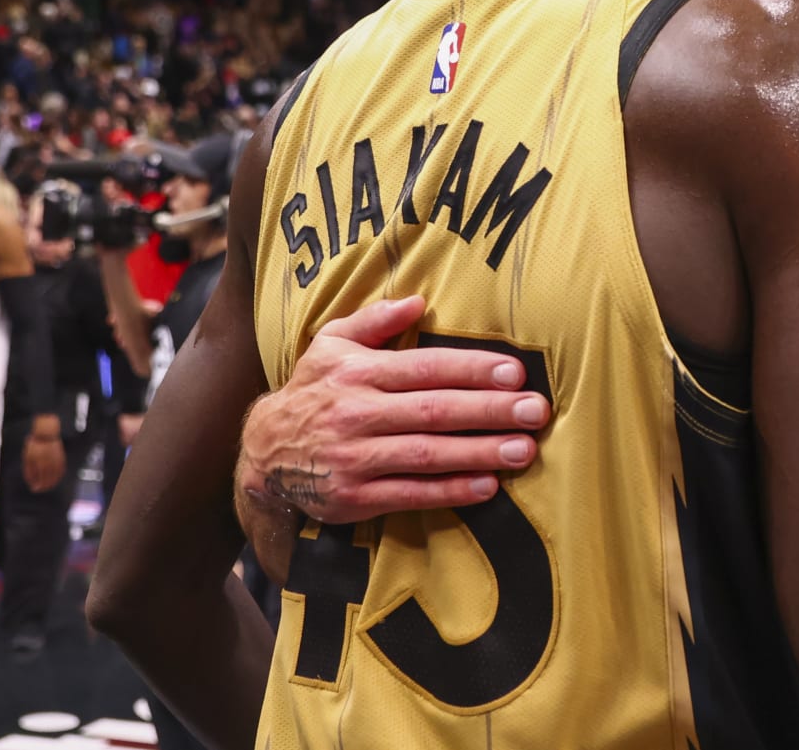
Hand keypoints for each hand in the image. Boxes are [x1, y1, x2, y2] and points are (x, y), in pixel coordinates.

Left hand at [24, 433, 65, 491]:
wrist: (47, 433)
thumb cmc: (35, 445)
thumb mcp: (28, 457)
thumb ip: (29, 470)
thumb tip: (31, 481)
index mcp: (40, 462)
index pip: (40, 478)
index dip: (37, 485)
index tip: (34, 489)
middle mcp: (49, 462)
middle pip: (48, 479)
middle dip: (44, 486)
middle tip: (41, 490)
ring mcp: (57, 460)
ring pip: (56, 476)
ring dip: (52, 483)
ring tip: (48, 487)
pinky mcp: (61, 458)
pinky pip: (61, 470)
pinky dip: (59, 476)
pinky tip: (56, 478)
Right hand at [237, 295, 552, 525]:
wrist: (262, 454)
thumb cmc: (313, 392)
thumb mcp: (330, 345)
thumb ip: (374, 320)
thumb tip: (419, 301)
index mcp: (358, 372)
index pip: (425, 368)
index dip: (471, 369)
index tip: (515, 372)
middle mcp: (357, 413)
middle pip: (434, 411)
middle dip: (489, 411)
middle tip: (535, 411)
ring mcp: (356, 458)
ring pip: (427, 454)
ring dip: (479, 453)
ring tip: (524, 450)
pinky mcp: (355, 497)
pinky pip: (410, 494)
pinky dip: (450, 492)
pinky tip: (487, 486)